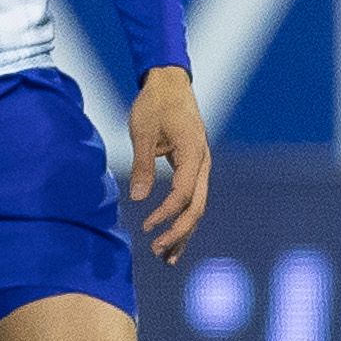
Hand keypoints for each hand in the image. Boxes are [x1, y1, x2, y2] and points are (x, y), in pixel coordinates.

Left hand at [126, 67, 209, 263]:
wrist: (170, 82)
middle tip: (157, 251)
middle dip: (179, 232)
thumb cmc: (155, 103)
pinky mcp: (195, 167)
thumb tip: (137, 197)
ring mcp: (202, 166)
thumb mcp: (143, 131)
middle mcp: (203, 162)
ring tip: (168, 258)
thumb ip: (141, 164)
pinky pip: (193, 198)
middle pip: (197, 206)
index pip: (183, 193)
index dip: (165, 214)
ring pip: (198, 206)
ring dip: (184, 232)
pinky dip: (183, 218)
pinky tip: (173, 237)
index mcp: (194, 152)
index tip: (145, 227)